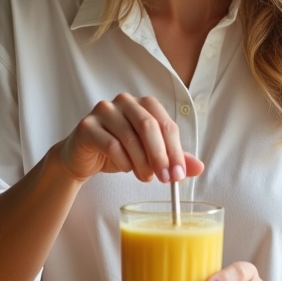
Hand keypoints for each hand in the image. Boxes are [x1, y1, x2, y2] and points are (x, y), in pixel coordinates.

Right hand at [51, 93, 205, 182]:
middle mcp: (124, 101)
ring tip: (145, 177)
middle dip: (160, 156)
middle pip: (149, 126)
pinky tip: (126, 169)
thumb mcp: (149, 155)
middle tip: (165, 179)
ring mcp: (104, 110)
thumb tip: (199, 168)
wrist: (82, 159)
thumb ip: (173, 158)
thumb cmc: (118, 152)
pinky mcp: (87, 125)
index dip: (175, 150)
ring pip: (130, 136)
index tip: (178, 174)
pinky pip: (111, 144)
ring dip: (141, 162)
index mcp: (144, 104)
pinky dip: (123, 161)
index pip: (165, 124)